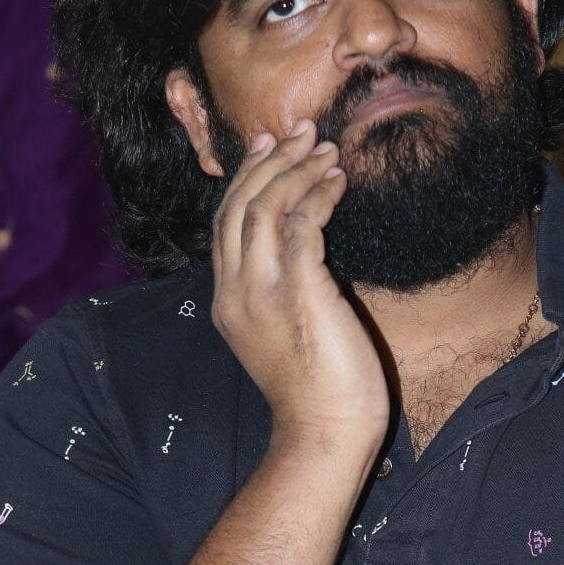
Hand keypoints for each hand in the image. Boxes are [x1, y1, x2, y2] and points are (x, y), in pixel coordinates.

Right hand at [211, 122, 389, 456]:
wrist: (324, 432)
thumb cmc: (317, 391)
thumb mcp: (285, 333)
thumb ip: (282, 291)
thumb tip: (304, 253)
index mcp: (226, 301)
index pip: (225, 224)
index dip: (246, 180)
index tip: (268, 149)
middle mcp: (235, 291)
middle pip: (237, 206)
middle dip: (269, 161)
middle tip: (300, 132)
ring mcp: (261, 291)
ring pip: (263, 206)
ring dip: (296, 171)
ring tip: (324, 149)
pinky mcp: (298, 291)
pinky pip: (301, 225)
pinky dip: (319, 196)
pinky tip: (337, 183)